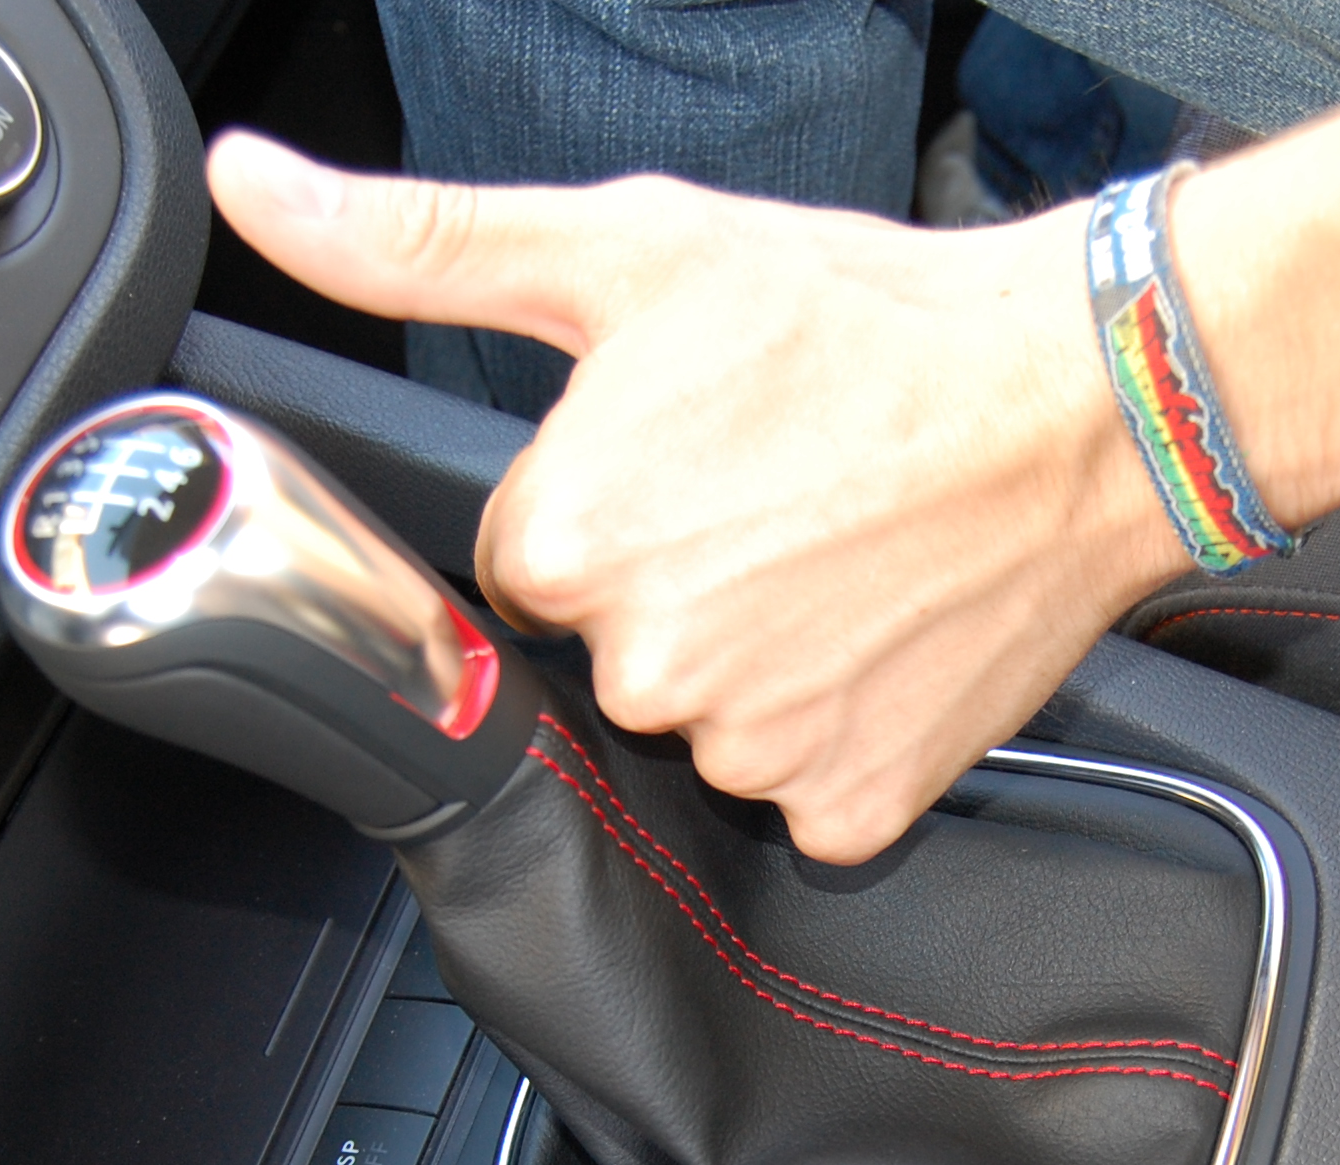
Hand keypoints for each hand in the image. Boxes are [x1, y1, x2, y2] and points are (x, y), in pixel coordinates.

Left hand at [206, 131, 1188, 863]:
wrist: (1087, 399)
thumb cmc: (871, 319)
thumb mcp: (631, 248)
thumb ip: (419, 242)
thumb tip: (253, 188)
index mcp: (567, 539)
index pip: (531, 566)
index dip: (612, 503)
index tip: (697, 458)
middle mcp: (646, 665)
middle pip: (614, 652)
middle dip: (680, 582)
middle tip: (782, 495)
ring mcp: (752, 748)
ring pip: (710, 721)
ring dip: (761, 655)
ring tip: (846, 553)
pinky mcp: (847, 801)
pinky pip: (805, 785)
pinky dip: (841, 724)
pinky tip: (885, 631)